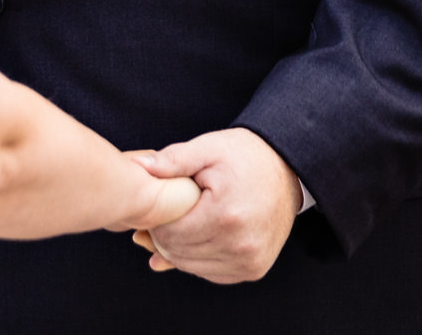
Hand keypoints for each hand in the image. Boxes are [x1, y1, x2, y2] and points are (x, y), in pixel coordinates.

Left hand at [128, 129, 299, 283]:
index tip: (157, 206)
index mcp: (225, 215)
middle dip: (162, 237)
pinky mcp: (254, 269)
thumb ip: (172, 160)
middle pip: (178, 253)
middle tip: (160, 217)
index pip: (169, 234)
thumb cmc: (242, 156)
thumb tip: (137, 167)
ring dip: (178, 250)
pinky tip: (196, 237)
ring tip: (179, 224)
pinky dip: (198, 258)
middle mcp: (240, 245)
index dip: (155, 221)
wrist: (285, 170)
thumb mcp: (207, 149)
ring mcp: (250, 261)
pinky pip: (211, 272)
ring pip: (191, 266)